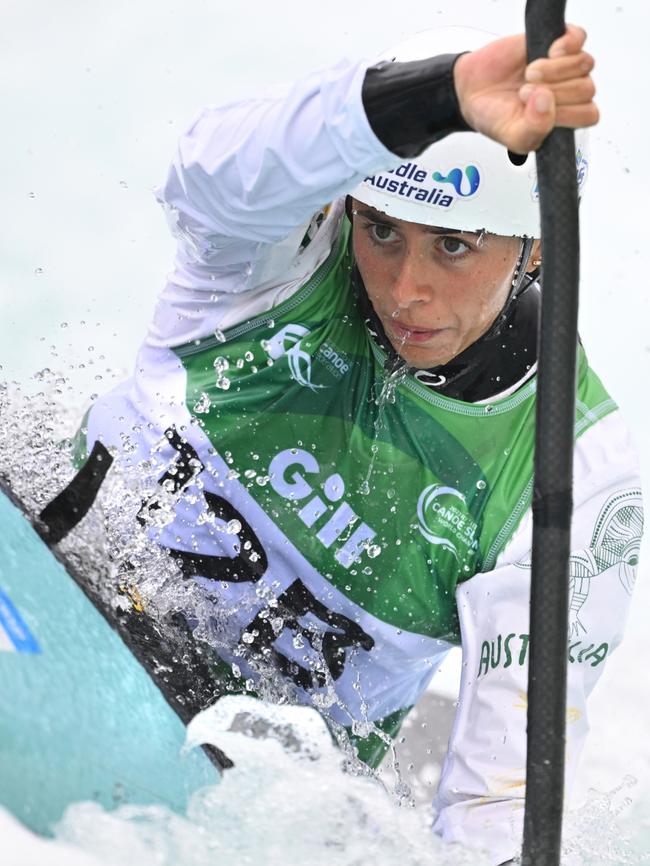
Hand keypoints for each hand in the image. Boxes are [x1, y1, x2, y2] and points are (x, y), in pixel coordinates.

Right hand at [453, 25, 597, 153]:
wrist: (471, 90)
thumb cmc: (495, 115)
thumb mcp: (512, 137)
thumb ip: (534, 130)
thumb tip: (546, 101)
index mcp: (565, 118)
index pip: (589, 115)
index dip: (567, 113)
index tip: (537, 111)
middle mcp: (569, 92)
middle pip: (586, 89)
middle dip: (555, 93)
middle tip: (524, 93)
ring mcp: (564, 67)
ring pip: (584, 64)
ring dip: (555, 70)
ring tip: (530, 75)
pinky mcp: (557, 43)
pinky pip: (578, 38)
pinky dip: (565, 46)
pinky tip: (547, 53)